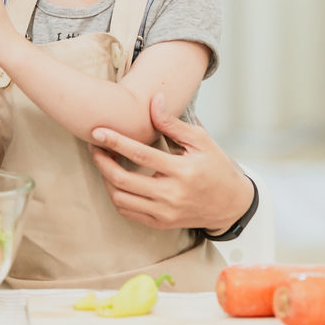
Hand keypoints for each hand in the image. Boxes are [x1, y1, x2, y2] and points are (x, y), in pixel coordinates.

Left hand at [89, 93, 254, 233]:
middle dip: (102, 161)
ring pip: (121, 199)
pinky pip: (128, 212)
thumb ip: (173, 123)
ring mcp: (165, 213)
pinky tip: (114, 180)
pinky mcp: (160, 224)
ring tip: (103, 161)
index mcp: (183, 171)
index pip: (141, 154)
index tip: (98, 131)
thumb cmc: (216, 167)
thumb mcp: (201, 140)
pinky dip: (116, 195)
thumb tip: (153, 100)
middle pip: (124, 180)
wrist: (230, 204)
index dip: (116, 141)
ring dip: (106, 179)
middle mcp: (171, 195)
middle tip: (95, 145)